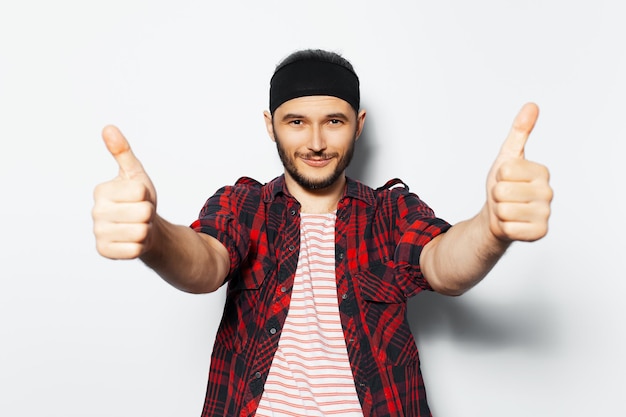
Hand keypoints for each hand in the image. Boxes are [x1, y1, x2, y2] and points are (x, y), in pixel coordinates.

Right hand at [92, 126, 156, 258]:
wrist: (142, 227)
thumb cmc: (139, 199)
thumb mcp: (135, 174)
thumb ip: (123, 152)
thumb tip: (109, 128)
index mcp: (101, 190)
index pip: (140, 192)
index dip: (147, 195)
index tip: (139, 197)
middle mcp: (96, 212)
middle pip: (143, 212)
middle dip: (148, 213)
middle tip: (140, 214)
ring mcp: (98, 233)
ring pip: (141, 231)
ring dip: (146, 230)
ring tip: (138, 226)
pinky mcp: (104, 251)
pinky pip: (135, 249)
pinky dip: (141, 246)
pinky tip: (133, 241)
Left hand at [486, 103, 552, 241]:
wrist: (499, 216)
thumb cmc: (504, 185)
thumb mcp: (507, 157)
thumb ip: (519, 132)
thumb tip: (531, 106)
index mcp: (542, 172)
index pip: (505, 170)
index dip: (498, 176)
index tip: (506, 180)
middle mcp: (548, 192)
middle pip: (501, 191)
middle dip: (496, 195)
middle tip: (504, 197)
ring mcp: (545, 214)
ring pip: (503, 210)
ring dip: (499, 211)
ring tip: (507, 209)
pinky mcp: (539, 233)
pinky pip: (508, 228)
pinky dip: (504, 227)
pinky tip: (511, 224)